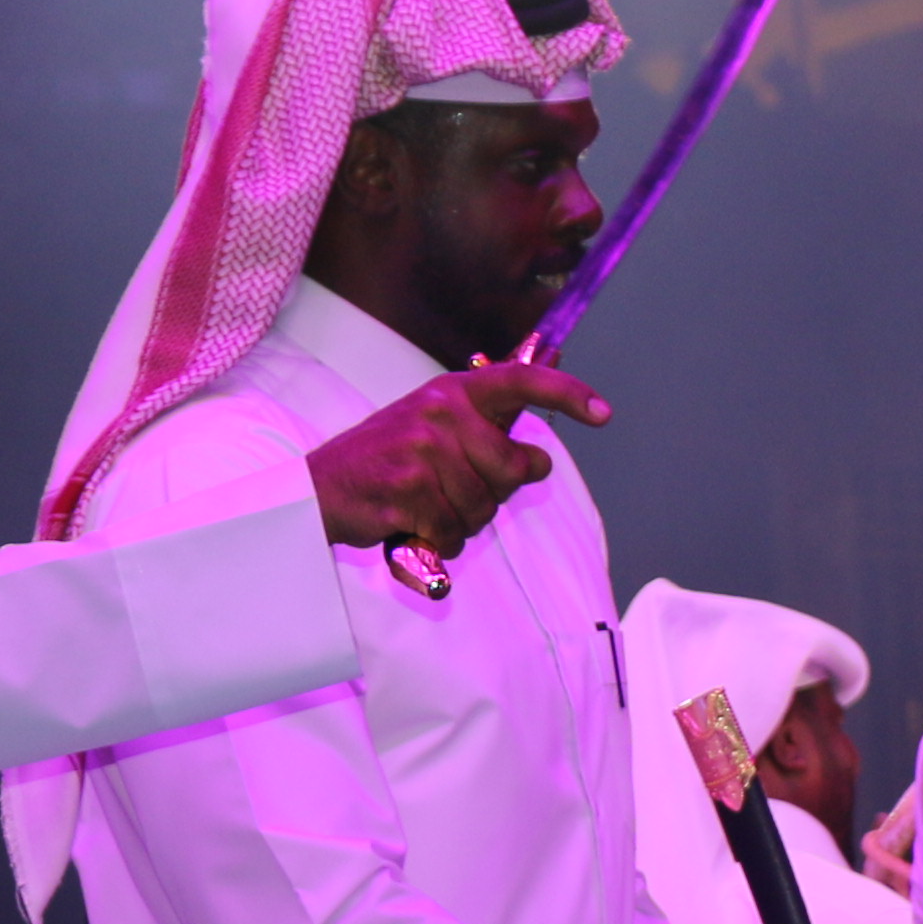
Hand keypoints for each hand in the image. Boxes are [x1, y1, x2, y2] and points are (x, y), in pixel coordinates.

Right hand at [300, 363, 612, 570]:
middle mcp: (441, 413)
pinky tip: (413, 526)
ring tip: (426, 507)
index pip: (521, 383)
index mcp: (452, 393)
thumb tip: (540, 461)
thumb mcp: (434, 430)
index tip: (603, 413)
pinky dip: (439, 540)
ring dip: (462, 522)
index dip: (568, 395)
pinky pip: (452, 531)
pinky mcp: (408, 489)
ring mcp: (423, 450)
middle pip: (512, 470)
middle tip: (453, 492)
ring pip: (483, 507)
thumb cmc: (384, 463)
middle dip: (493, 494)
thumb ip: (486, 438)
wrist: (319, 489)